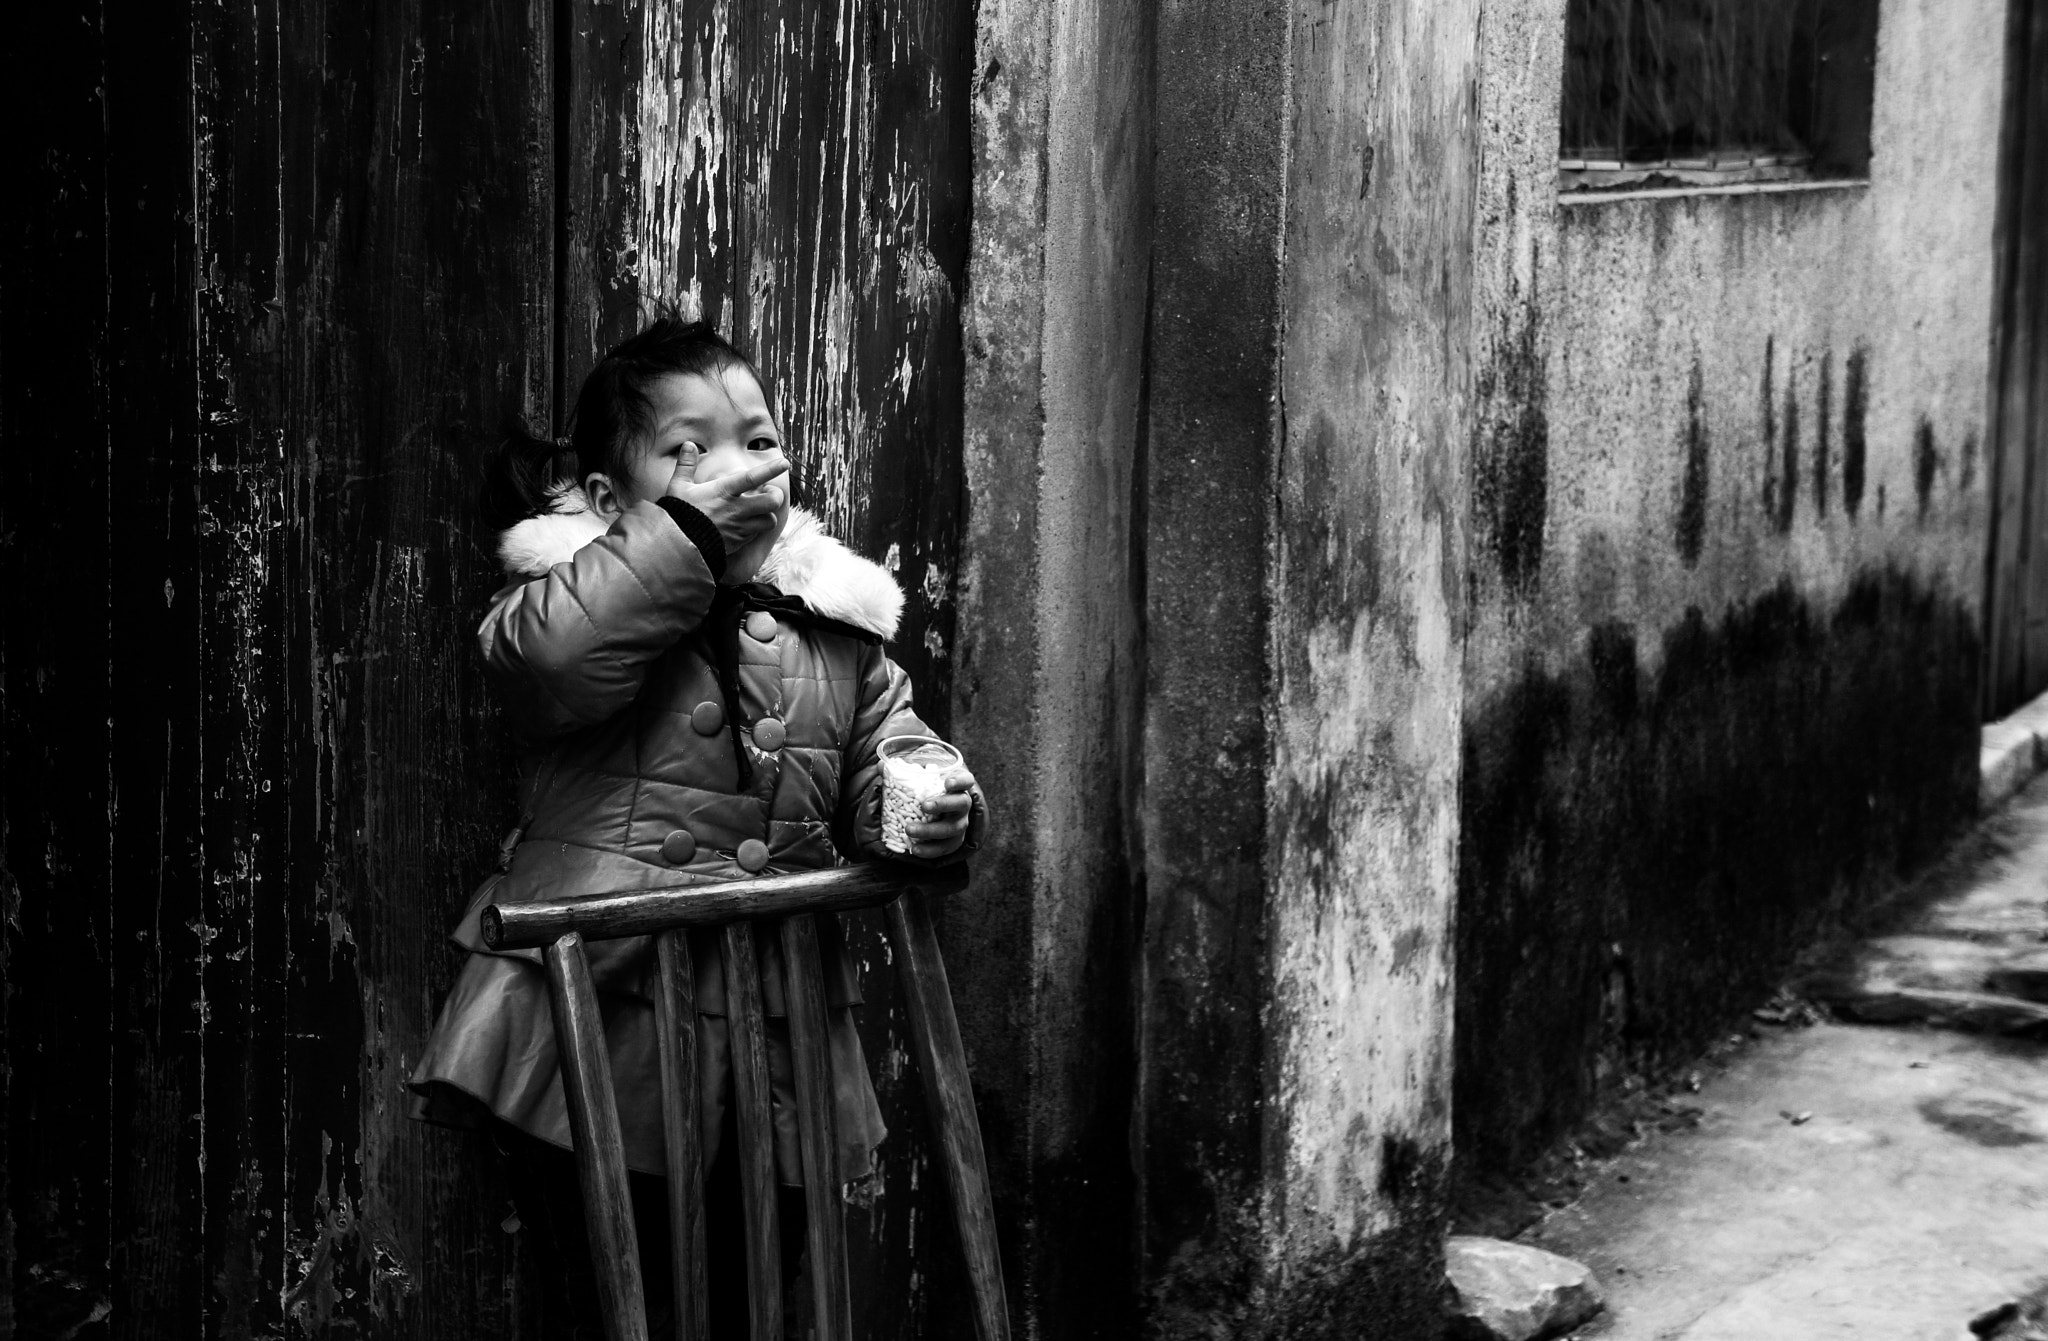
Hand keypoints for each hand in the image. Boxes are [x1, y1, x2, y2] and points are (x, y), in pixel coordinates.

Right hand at [667, 451, 788, 556]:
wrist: (675, 546)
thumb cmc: (677, 514)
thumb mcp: (678, 486)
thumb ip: (686, 465)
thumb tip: (689, 444)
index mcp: (723, 491)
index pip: (751, 478)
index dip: (770, 469)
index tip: (784, 463)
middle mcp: (735, 509)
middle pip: (771, 502)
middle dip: (776, 496)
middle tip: (769, 493)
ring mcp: (739, 527)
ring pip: (769, 521)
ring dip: (768, 514)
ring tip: (760, 510)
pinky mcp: (738, 542)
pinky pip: (756, 534)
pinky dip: (756, 528)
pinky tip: (747, 523)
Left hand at [903, 769, 976, 860]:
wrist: (935, 814)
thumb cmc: (926, 794)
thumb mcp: (918, 782)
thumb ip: (900, 774)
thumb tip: (880, 766)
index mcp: (957, 787)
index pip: (966, 780)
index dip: (960, 781)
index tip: (947, 782)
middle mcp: (962, 805)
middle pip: (961, 803)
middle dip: (943, 804)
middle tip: (924, 806)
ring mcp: (960, 824)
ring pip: (952, 829)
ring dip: (931, 830)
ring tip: (909, 829)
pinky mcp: (953, 842)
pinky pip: (945, 848)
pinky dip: (930, 850)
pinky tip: (914, 849)